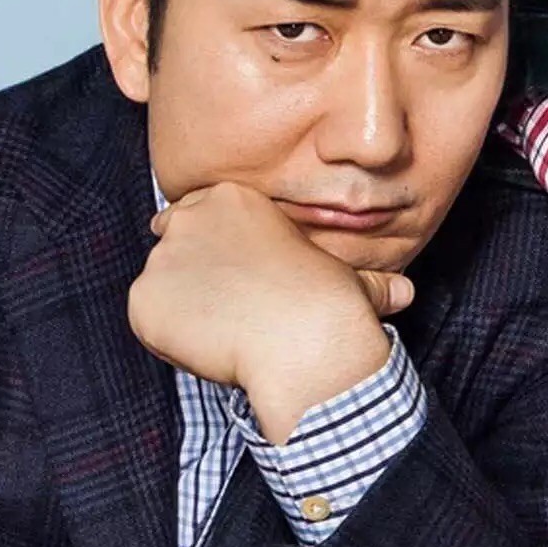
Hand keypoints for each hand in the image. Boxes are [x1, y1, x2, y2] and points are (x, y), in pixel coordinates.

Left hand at [132, 181, 410, 441]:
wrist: (303, 339)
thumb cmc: (330, 303)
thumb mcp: (350, 278)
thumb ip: (366, 280)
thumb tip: (403, 293)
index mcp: (232, 199)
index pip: (196, 214)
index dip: (209, 248)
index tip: (227, 275)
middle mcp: (189, 218)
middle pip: (171, 245)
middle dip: (190, 273)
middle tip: (222, 307)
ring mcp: (162, 257)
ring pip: (160, 285)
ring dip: (181, 307)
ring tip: (224, 332)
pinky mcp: (144, 299)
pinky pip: (148, 320)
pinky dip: (168, 337)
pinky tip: (207, 347)